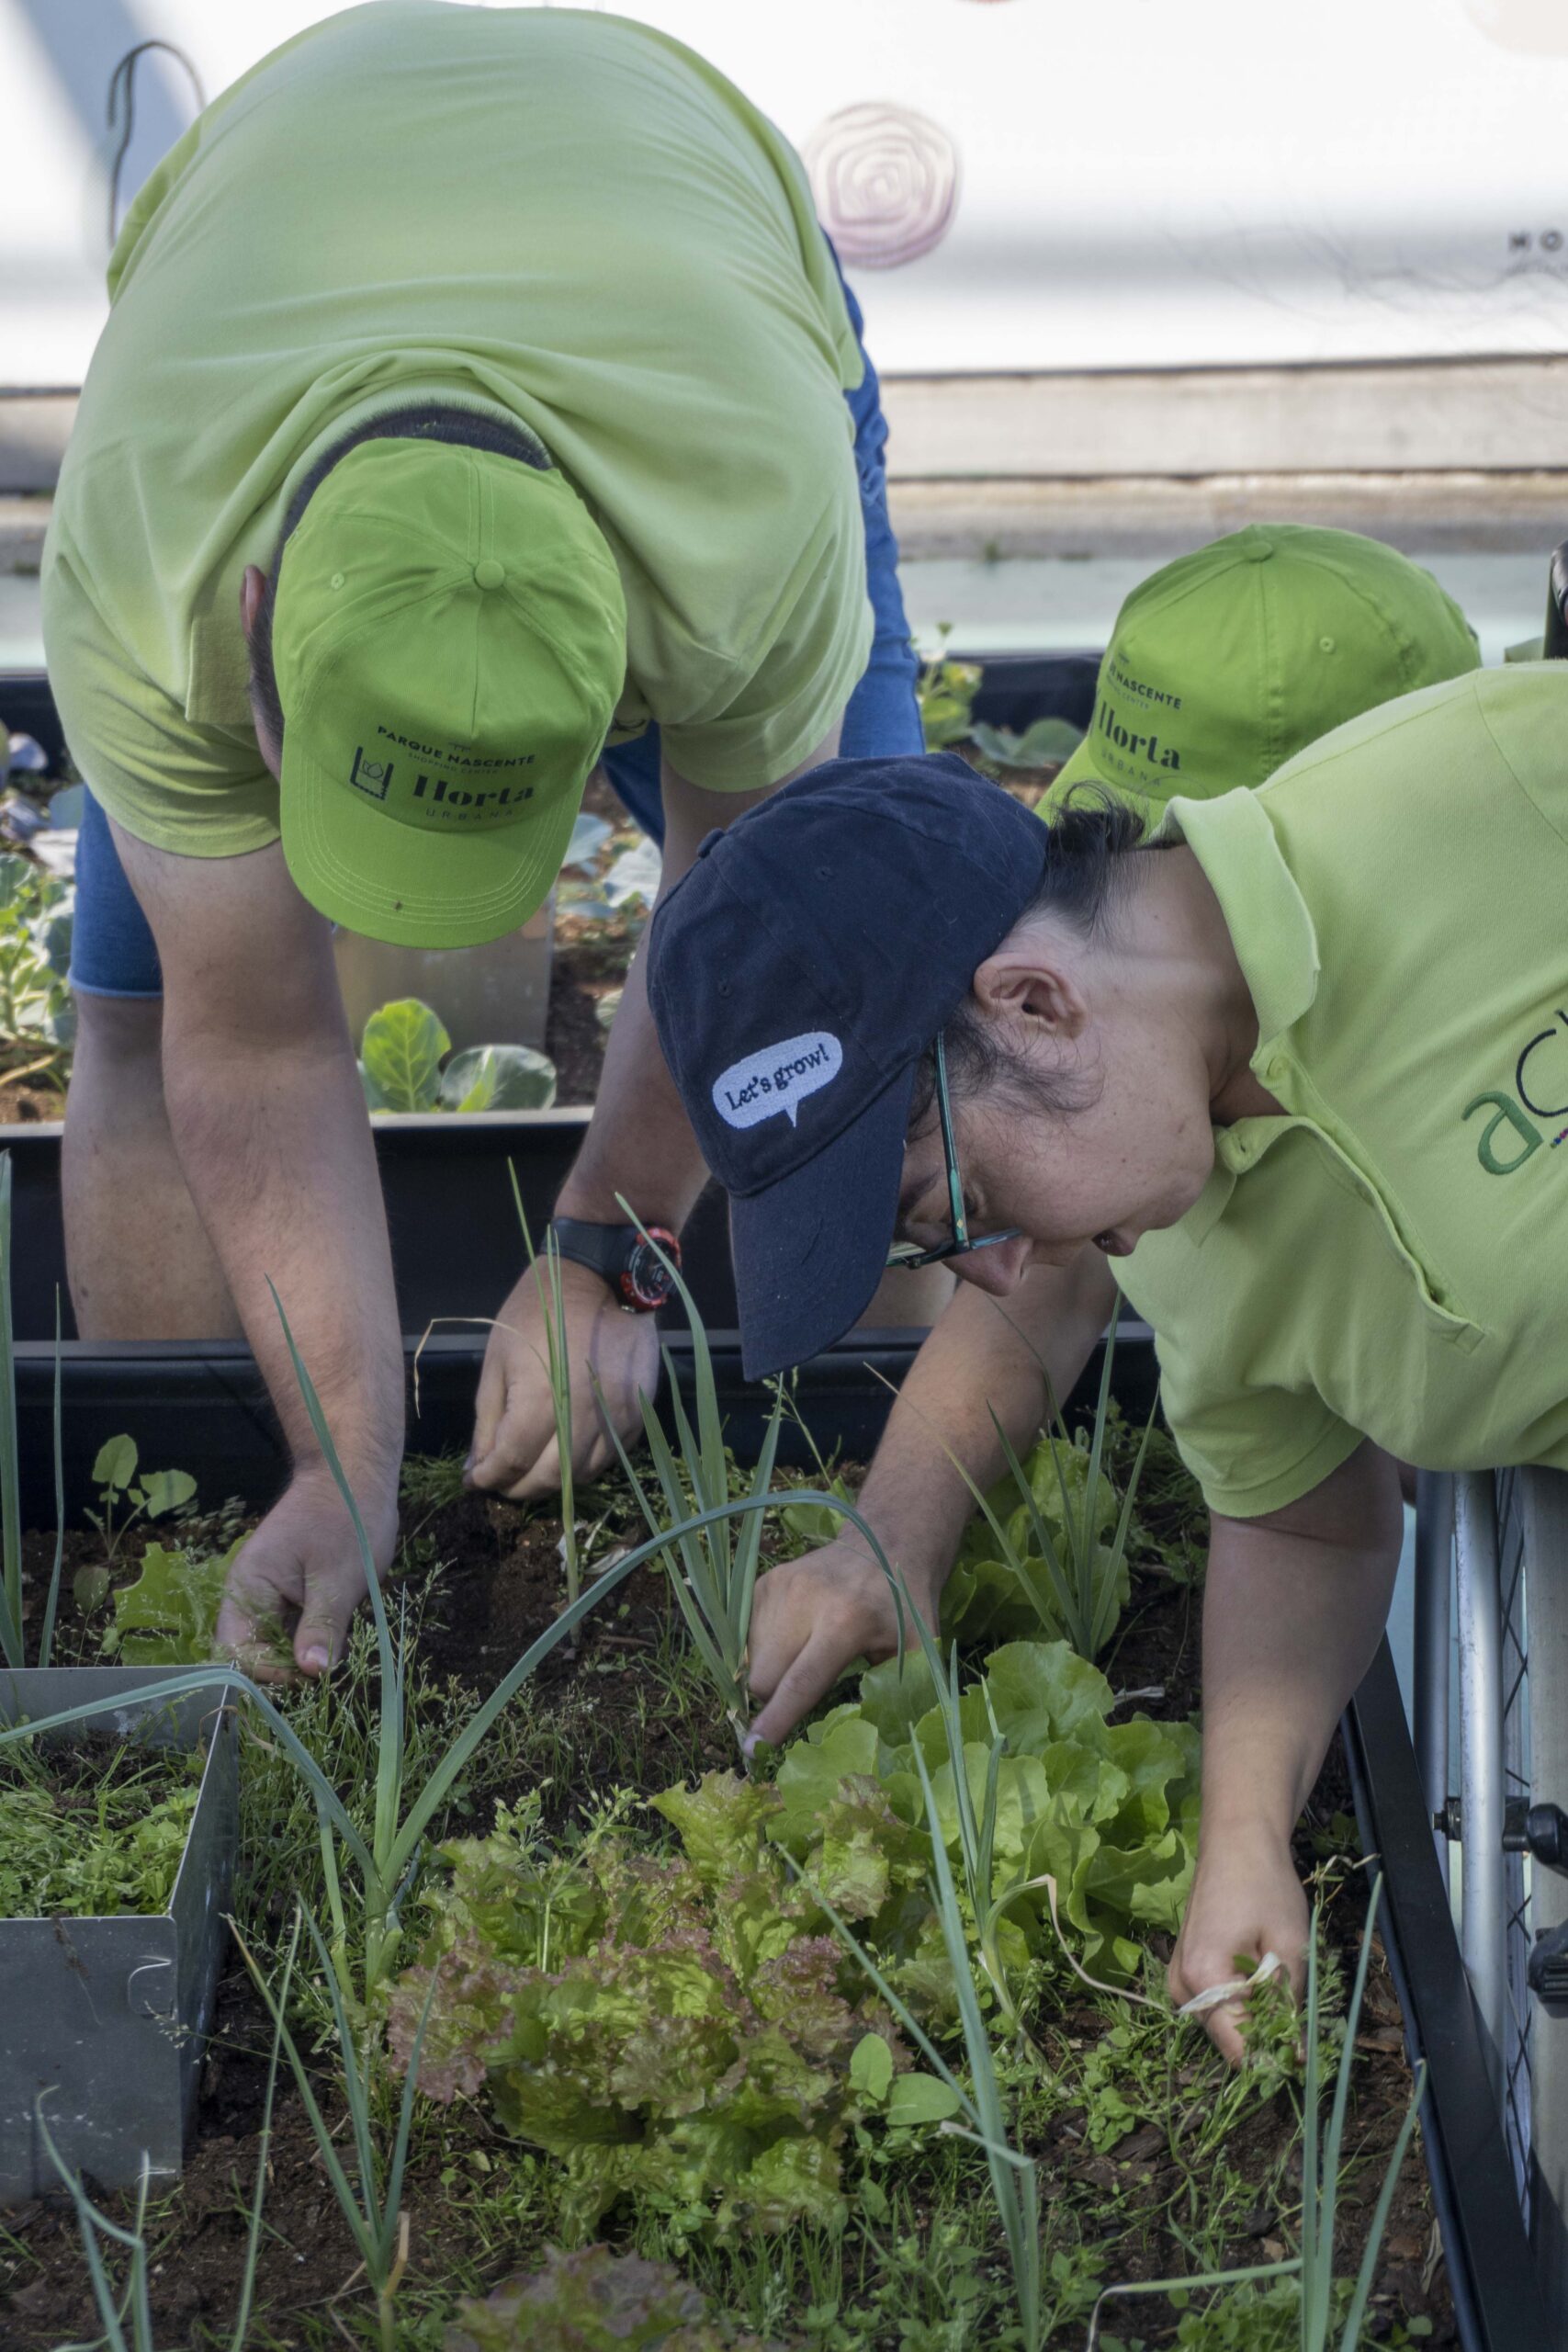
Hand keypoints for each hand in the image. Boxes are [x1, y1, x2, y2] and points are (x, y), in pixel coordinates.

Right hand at [214, 1467, 397, 1682]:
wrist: (356, 1474)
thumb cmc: (347, 1518)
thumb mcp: (339, 1577)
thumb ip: (323, 1626)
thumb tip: (311, 1673)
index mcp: (248, 1588)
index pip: (236, 1652)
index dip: (268, 1672)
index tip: (310, 1674)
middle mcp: (252, 1596)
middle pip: (256, 1654)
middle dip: (289, 1667)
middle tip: (330, 1666)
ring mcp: (274, 1597)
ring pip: (280, 1645)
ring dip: (306, 1655)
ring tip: (340, 1649)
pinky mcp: (296, 1597)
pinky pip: (297, 1631)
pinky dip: (317, 1639)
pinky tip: (341, 1635)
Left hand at [467, 1256, 659, 1500]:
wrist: (601, 1275)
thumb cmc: (538, 1309)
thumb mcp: (498, 1359)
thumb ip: (488, 1419)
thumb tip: (479, 1465)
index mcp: (541, 1399)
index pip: (512, 1462)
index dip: (489, 1478)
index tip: (475, 1479)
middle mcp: (584, 1415)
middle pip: (549, 1479)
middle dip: (518, 1487)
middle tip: (502, 1480)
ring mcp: (617, 1416)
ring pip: (582, 1475)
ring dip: (553, 1480)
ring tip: (533, 1467)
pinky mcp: (639, 1413)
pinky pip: (611, 1457)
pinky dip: (585, 1463)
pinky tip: (568, 1450)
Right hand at [745, 1536, 938, 1748]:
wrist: (886, 1540)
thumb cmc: (906, 1604)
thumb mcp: (920, 1649)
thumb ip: (903, 1694)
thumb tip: (886, 1747)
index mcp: (845, 1622)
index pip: (800, 1683)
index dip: (776, 1721)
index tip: (752, 1750)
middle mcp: (805, 1601)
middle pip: (764, 1677)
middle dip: (775, 1700)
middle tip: (805, 1694)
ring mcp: (780, 1587)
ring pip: (751, 1659)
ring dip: (771, 1673)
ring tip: (807, 1659)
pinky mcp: (766, 1581)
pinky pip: (748, 1636)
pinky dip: (765, 1650)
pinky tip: (796, 1639)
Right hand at [1168, 1819, 1310, 2064]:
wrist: (1236, 1841)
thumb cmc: (1266, 1887)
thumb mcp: (1290, 1948)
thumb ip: (1288, 2007)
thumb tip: (1293, 2057)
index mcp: (1204, 1978)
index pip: (1238, 2050)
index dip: (1275, 2057)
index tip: (1303, 2051)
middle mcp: (1180, 1986)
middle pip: (1228, 2039)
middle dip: (1265, 2037)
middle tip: (1296, 2010)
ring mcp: (1177, 1978)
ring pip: (1222, 2024)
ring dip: (1253, 2019)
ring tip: (1279, 1986)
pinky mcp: (1183, 1970)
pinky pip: (1215, 2004)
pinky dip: (1241, 2002)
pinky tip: (1260, 1976)